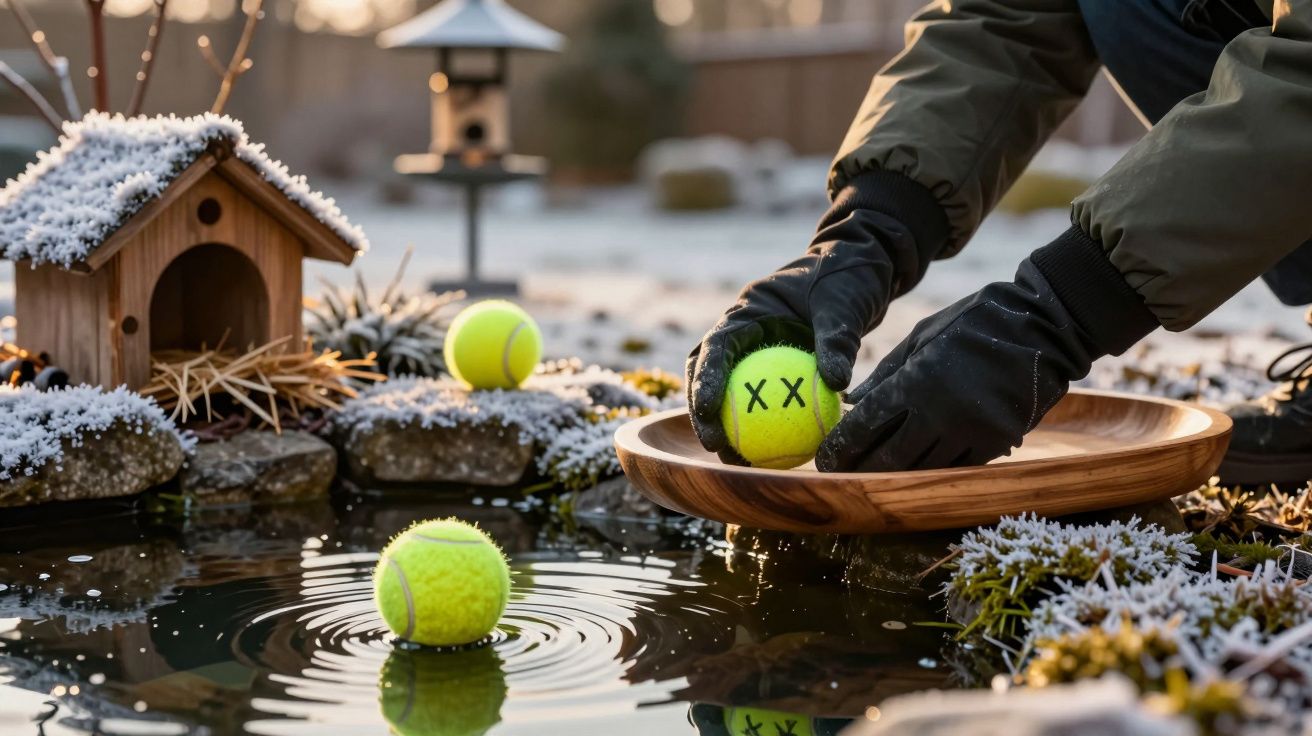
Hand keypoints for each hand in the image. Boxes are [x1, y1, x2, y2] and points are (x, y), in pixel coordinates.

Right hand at [686, 183, 940, 461]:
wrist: (861, 268)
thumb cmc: (848, 277)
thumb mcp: (845, 306)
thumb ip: (838, 340)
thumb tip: (837, 385)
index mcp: (748, 310)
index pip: (716, 346)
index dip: (704, 379)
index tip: (709, 411)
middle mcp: (744, 332)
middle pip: (708, 375)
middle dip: (703, 412)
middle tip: (717, 447)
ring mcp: (756, 351)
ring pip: (729, 391)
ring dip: (728, 425)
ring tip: (738, 460)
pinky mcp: (774, 369)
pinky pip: (763, 400)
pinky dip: (764, 426)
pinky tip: (772, 456)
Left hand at [816, 258, 1099, 471]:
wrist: (1042, 327)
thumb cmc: (973, 324)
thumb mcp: (923, 338)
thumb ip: (887, 374)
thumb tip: (852, 401)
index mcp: (917, 382)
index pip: (867, 426)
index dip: (842, 447)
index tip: (825, 459)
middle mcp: (941, 414)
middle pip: (889, 458)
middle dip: (861, 469)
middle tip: (842, 476)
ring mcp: (971, 433)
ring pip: (921, 469)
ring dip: (893, 475)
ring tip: (872, 476)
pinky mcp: (996, 443)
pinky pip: (955, 467)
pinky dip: (932, 468)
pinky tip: (914, 469)